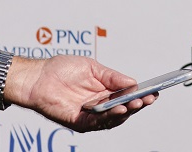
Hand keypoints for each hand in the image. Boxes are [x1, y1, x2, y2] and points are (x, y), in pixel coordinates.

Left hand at [5, 56, 155, 132]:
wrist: (37, 77)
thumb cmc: (61, 69)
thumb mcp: (93, 68)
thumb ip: (112, 77)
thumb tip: (133, 81)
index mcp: (105, 91)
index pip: (128, 96)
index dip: (141, 95)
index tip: (154, 92)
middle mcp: (100, 104)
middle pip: (124, 109)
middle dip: (138, 104)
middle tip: (148, 98)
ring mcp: (90, 114)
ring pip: (113, 118)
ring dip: (127, 112)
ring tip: (136, 104)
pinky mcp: (78, 121)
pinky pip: (97, 123)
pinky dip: (110, 117)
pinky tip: (119, 109)